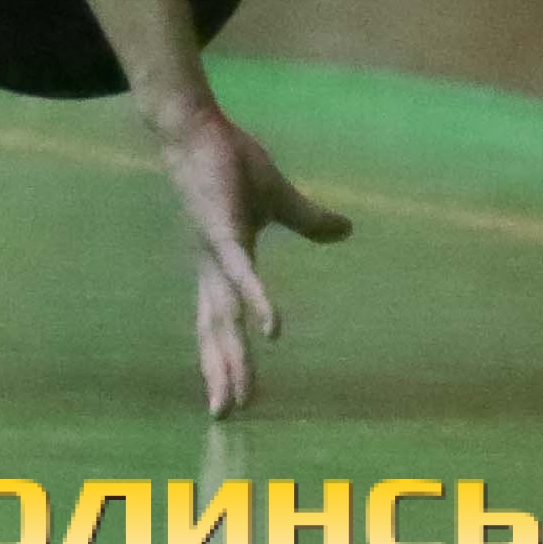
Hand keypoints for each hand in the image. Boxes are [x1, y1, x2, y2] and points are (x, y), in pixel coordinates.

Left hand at [154, 104, 348, 415]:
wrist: (198, 126)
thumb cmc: (229, 160)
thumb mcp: (278, 199)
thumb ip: (310, 220)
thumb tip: (345, 230)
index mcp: (222, 264)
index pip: (219, 322)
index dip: (223, 359)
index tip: (229, 399)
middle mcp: (213, 268)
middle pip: (215, 332)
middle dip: (221, 373)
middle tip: (225, 417)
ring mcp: (215, 253)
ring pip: (224, 317)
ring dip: (233, 358)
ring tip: (239, 400)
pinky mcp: (223, 232)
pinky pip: (243, 275)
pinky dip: (258, 302)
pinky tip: (272, 330)